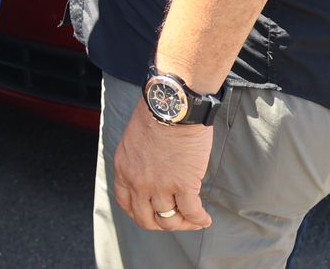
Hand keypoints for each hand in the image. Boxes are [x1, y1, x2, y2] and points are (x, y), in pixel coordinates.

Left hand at [112, 100, 213, 231]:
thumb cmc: (156, 111)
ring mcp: (159, 186)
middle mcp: (138, 182)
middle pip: (146, 219)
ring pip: (169, 220)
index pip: (126, 203)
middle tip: (175, 220)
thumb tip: (153, 170)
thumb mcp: (134, 138)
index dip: (140, 213)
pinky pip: (191, 212)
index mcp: (123, 169)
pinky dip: (199, 219)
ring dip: (183, 223)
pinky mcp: (183, 184)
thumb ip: (139, 159)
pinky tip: (205, 218)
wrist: (172, 104)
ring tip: (194, 219)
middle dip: (161, 224)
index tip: (152, 213)